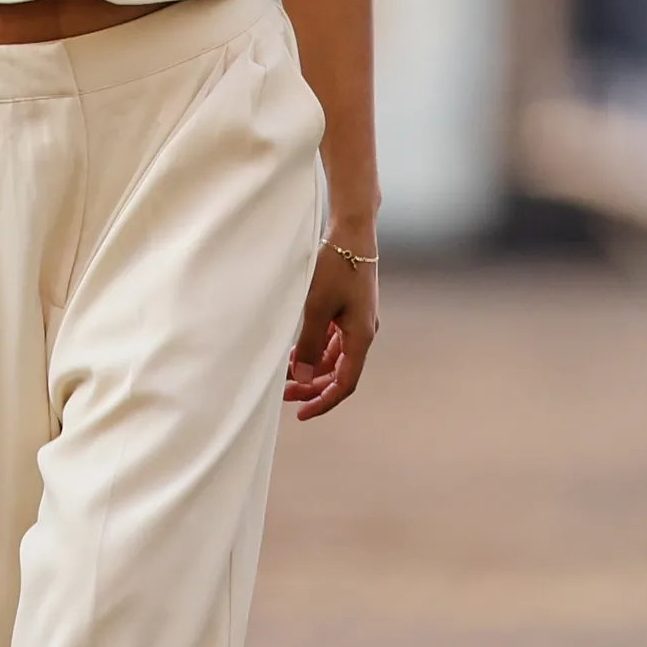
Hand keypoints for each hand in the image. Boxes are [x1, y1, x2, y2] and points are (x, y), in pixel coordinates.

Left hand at [287, 240, 377, 419]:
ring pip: (333, 357)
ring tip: (284, 374)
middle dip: (312, 387)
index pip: (344, 383)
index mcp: (361, 336)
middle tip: (284, 395)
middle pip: (338, 373)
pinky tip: (294, 351)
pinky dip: (314, 349)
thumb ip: (307, 343)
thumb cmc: (336, 266)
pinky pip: (332, 340)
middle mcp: (362, 332)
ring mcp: (356, 321)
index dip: (323, 402)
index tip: (301, 414)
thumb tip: (299, 378)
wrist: (351, 232)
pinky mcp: (348, 309)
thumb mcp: (316, 306)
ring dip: (311, 368)